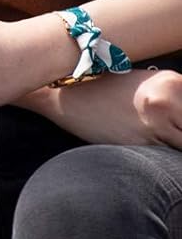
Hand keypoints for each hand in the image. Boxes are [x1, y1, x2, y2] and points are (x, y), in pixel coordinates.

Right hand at [35, 67, 181, 147]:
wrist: (68, 99)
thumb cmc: (106, 89)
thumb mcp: (146, 83)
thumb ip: (176, 97)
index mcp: (173, 82)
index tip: (180, 126)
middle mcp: (168, 101)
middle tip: (173, 134)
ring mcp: (156, 124)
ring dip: (176, 145)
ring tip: (162, 140)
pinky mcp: (142, 144)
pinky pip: (169, 156)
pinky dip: (167, 155)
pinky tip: (156, 149)